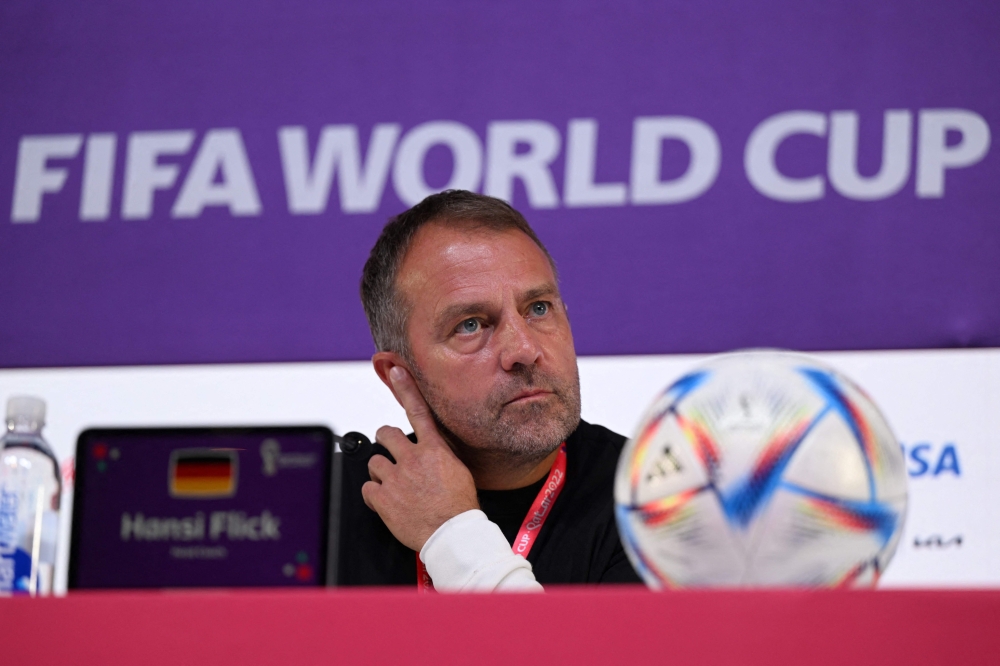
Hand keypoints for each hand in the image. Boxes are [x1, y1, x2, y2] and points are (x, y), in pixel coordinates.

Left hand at [362, 365, 479, 551]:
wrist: (452, 534)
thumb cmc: (459, 507)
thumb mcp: (458, 471)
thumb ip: (441, 455)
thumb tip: (433, 449)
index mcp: (434, 451)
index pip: (418, 411)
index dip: (405, 388)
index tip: (396, 371)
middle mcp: (412, 459)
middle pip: (386, 435)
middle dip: (384, 442)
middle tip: (391, 454)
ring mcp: (395, 478)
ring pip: (374, 463)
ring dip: (381, 473)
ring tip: (394, 487)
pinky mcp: (382, 498)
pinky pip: (367, 488)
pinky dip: (373, 496)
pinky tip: (386, 502)